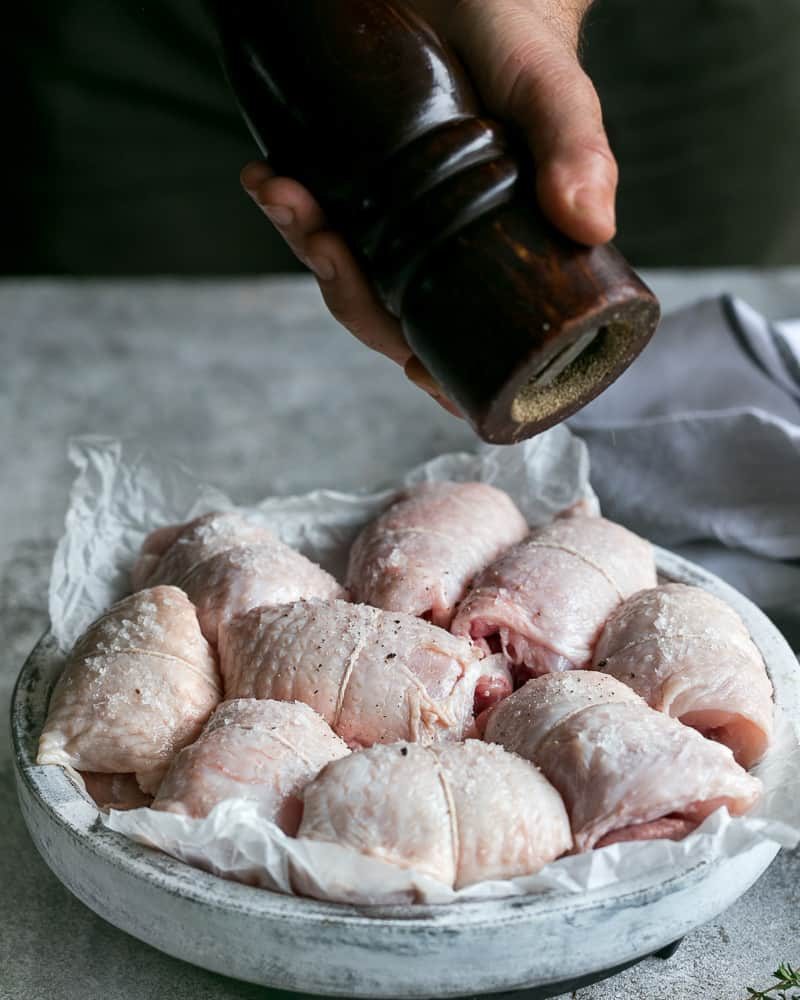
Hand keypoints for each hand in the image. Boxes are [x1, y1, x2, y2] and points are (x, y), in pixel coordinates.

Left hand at [241, 0, 614, 410]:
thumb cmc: (520, 32)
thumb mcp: (549, 87)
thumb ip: (575, 145)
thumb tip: (591, 225)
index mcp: (496, 254)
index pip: (465, 342)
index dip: (441, 375)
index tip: (415, 369)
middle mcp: (442, 247)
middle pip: (390, 317)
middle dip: (350, 294)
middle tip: (325, 241)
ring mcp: (393, 219)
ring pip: (345, 274)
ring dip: (306, 247)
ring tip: (282, 193)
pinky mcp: (352, 181)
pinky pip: (315, 219)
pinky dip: (285, 207)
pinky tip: (267, 177)